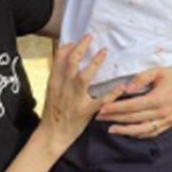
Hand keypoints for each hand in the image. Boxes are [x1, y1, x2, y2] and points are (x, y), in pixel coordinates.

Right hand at [40, 35, 123, 153]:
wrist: (51, 134)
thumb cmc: (53, 111)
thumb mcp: (51, 90)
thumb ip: (58, 74)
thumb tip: (65, 55)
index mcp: (55, 82)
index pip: (59, 59)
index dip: (69, 47)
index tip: (77, 40)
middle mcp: (64, 88)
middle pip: (71, 63)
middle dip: (81, 48)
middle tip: (90, 37)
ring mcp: (74, 100)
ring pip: (83, 78)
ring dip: (94, 64)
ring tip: (104, 52)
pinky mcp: (84, 112)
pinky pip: (99, 101)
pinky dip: (111, 94)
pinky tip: (120, 86)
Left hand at [96, 58, 171, 137]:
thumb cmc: (170, 73)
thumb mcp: (156, 70)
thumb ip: (141, 78)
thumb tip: (126, 89)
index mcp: (160, 98)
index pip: (133, 106)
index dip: (116, 108)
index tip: (102, 108)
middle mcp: (163, 112)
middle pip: (134, 118)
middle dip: (115, 118)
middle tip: (99, 117)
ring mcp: (167, 120)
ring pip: (142, 129)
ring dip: (125, 131)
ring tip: (110, 129)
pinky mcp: (169, 124)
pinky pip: (151, 132)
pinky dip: (138, 134)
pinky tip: (127, 132)